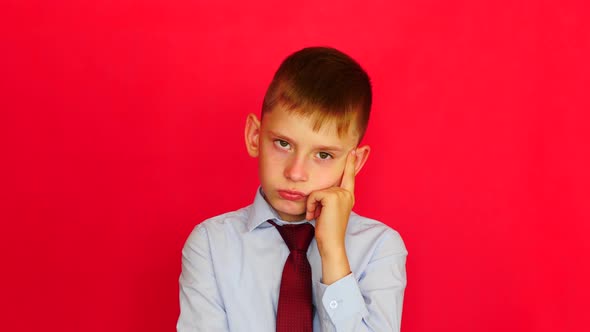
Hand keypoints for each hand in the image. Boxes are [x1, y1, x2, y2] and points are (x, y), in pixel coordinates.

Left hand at [305, 149, 355, 279]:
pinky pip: (314, 194)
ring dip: (313, 204)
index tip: (354, 150)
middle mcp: (347, 193)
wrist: (331, 244)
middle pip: (324, 186)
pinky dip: (311, 205)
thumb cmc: (328, 230)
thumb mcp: (329, 211)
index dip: (351, 163)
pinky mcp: (333, 197)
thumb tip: (322, 193)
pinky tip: (315, 216)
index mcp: (348, 196)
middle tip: (319, 216)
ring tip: (318, 216)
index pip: (349, 176)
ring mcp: (341, 194)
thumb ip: (329, 199)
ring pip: (318, 191)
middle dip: (315, 201)